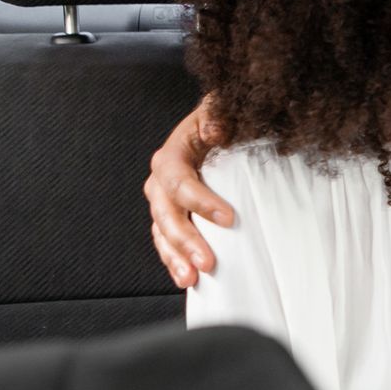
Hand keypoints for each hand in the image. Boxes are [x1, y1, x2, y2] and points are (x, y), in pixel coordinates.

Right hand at [145, 96, 232, 287]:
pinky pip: (167, 242)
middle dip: (185, 239)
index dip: (200, 201)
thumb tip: (217, 128)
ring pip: (162, 232)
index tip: (228, 219)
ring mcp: (164, 202)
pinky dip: (175, 260)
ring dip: (175, 257)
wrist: (222, 127)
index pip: (178, 180)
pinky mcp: (173, 217)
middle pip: (166, 213)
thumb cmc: (224, 120)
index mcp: (172, 155)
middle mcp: (161, 180)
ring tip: (191, 278)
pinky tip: (187, 279)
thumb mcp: (222, 110)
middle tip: (207, 262)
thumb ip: (218, 116)